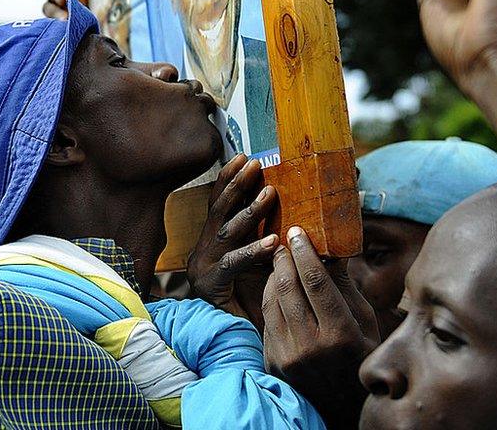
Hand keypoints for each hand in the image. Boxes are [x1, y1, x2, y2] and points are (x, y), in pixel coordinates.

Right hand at [187, 154, 279, 329]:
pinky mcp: (210, 284)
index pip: (219, 203)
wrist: (229, 338)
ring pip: (227, 231)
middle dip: (237, 184)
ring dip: (249, 210)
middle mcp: (205, 249)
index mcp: (214, 241)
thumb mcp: (259, 263)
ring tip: (271, 193)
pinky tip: (273, 242)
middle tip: (255, 163)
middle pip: (219, 209)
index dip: (230, 180)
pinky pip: (234, 263)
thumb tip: (292, 215)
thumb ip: (266, 241)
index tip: (244, 158)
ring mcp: (204, 266)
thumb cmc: (249, 301)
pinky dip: (254, 250)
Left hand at [262, 227, 379, 427]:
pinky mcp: (273, 362)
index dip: (304, 252)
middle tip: (285, 240)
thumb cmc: (361, 356)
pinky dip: (270, 298)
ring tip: (281, 260)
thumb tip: (334, 248)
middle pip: (288, 288)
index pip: (315, 282)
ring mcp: (287, 357)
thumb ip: (345, 287)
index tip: (298, 232)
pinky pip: (266, 319)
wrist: (344, 406)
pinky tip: (277, 286)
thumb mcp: (365, 322)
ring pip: (271, 301)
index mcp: (339, 334)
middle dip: (284, 258)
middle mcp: (310, 346)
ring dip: (274, 275)